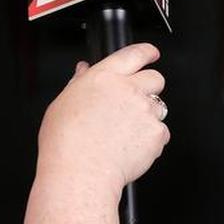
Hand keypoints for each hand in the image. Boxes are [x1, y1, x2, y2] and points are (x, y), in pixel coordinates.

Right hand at [36, 43, 169, 196]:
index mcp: (104, 77)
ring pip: (159, 106)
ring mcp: (145, 111)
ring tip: (126, 132)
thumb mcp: (63, 103)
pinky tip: (131, 146)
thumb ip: (79, 83)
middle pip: (155, 78)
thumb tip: (84, 72)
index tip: (151, 53)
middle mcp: (128, 90)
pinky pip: (161, 132)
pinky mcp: (156, 133)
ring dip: (148, 115)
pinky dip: (151, 140)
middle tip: (136, 101)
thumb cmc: (65, 142)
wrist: (81, 171)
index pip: (134, 53)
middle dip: (150, 87)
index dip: (146, 52)